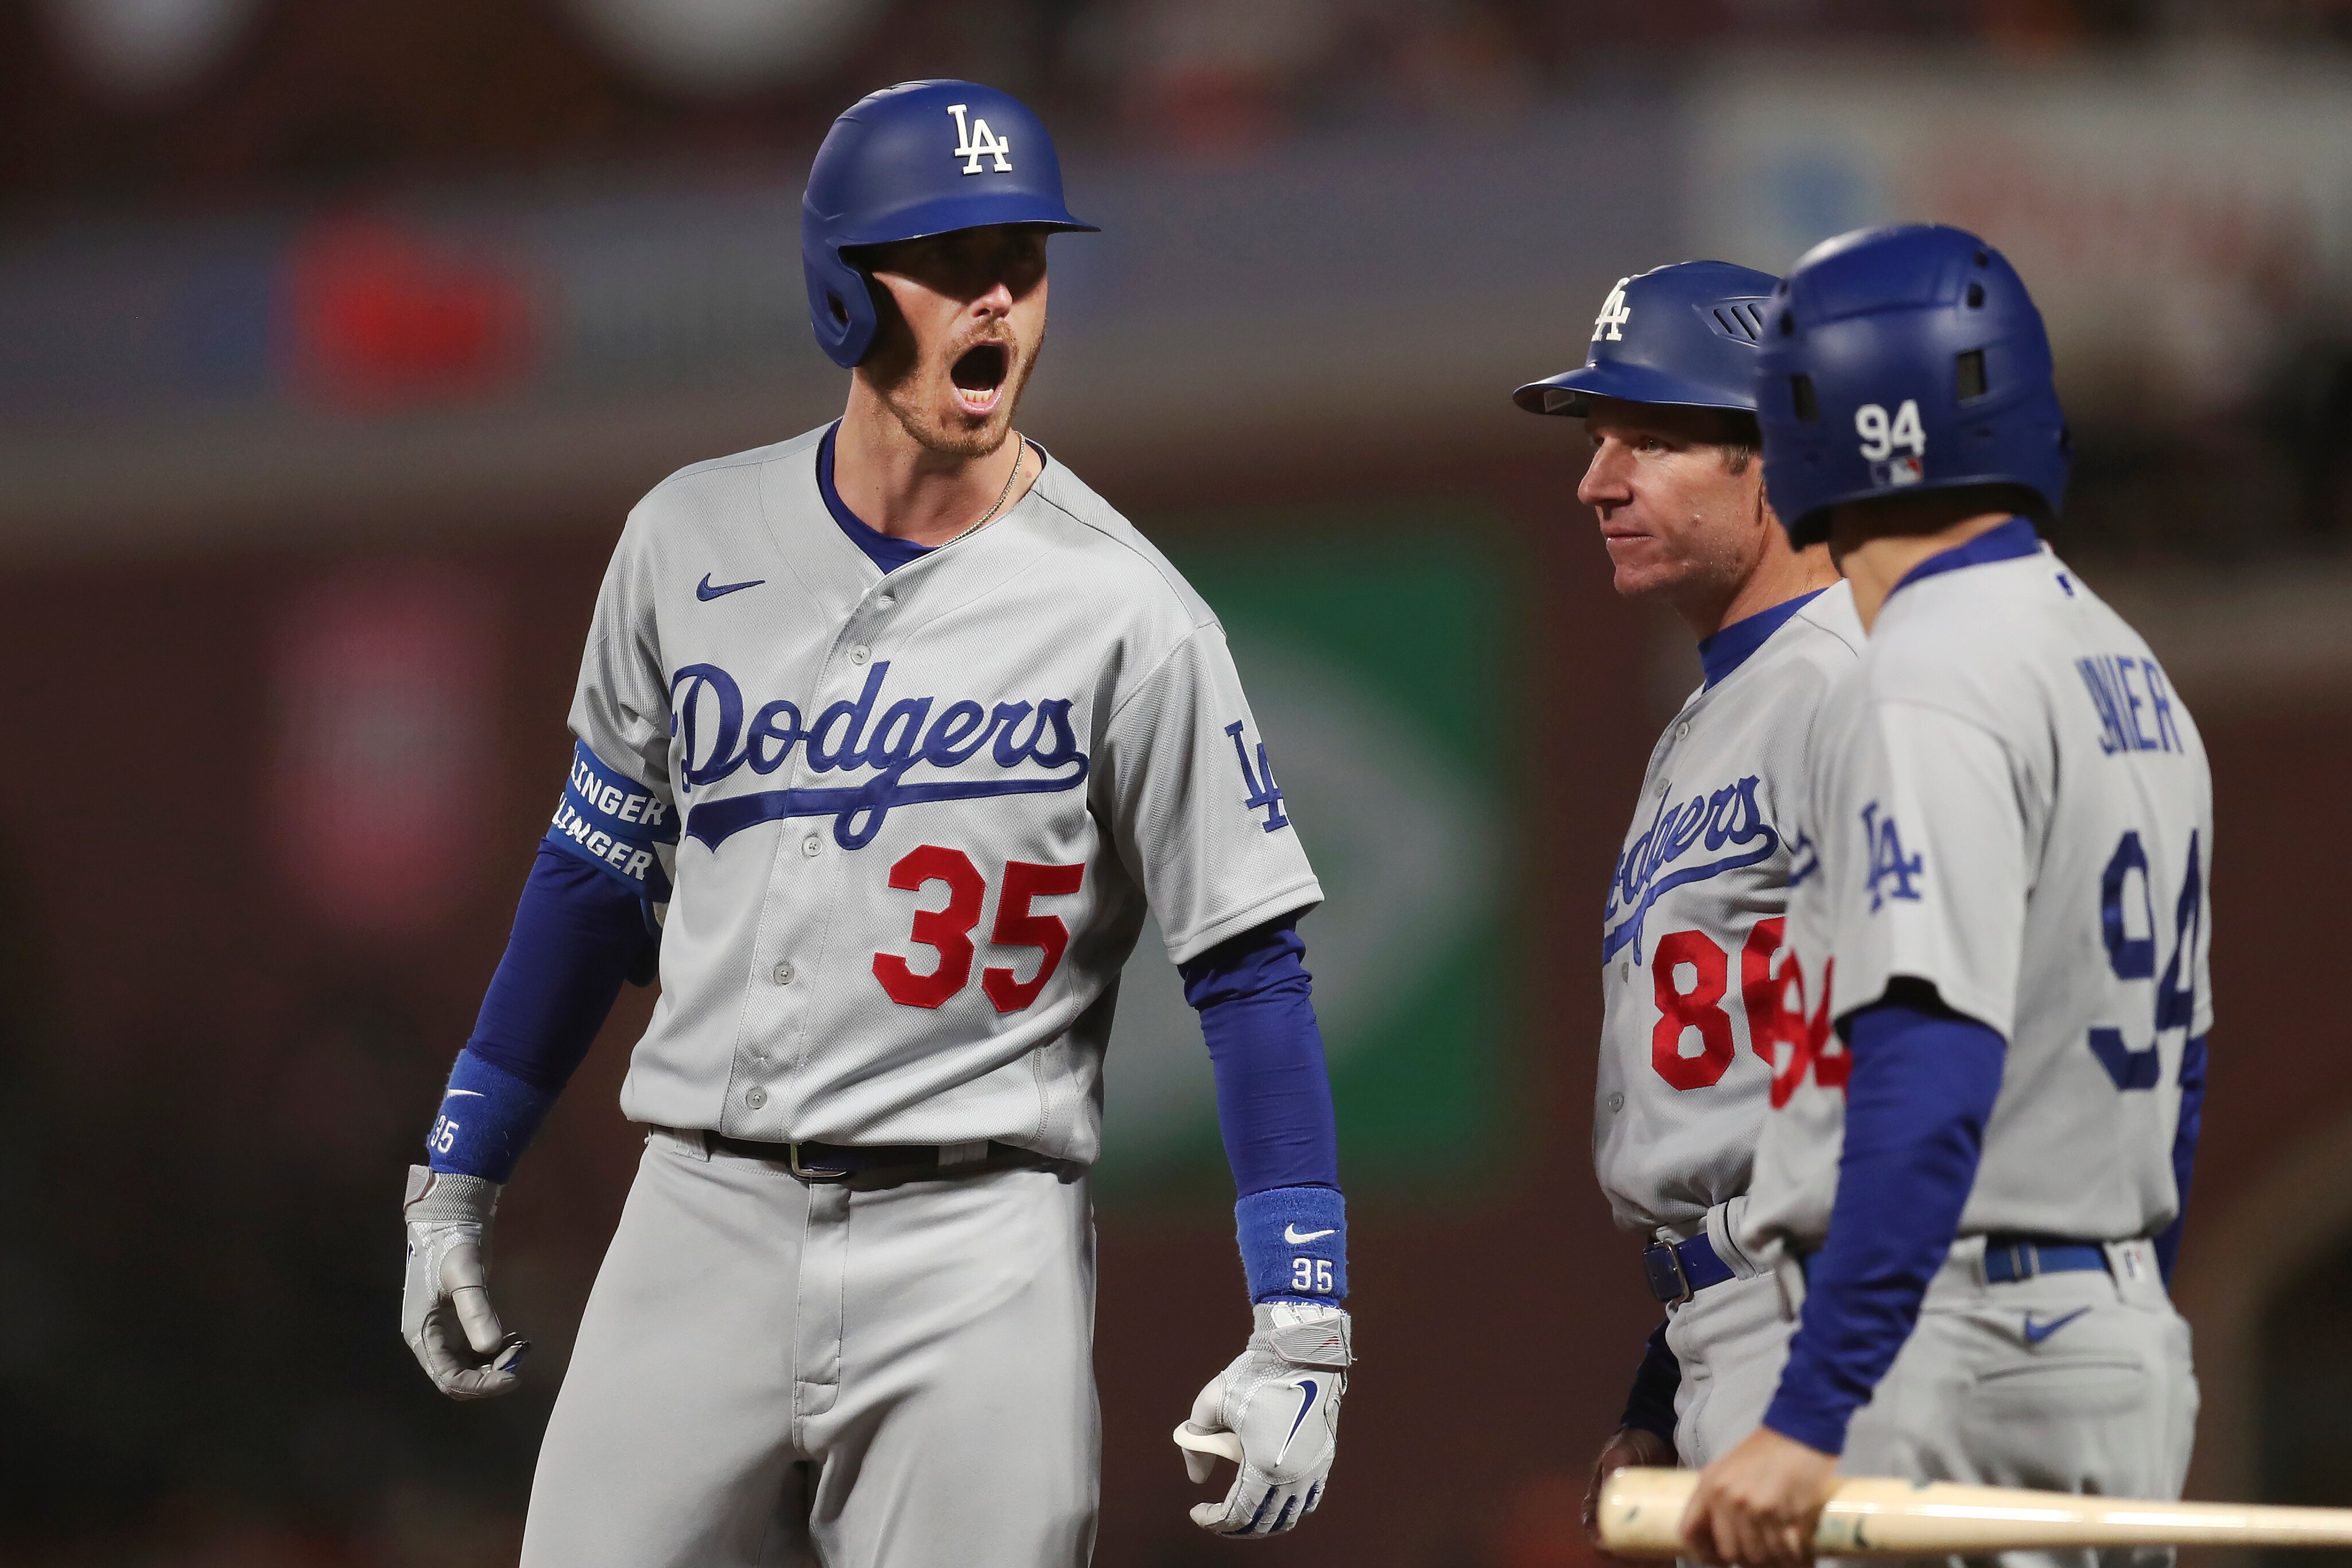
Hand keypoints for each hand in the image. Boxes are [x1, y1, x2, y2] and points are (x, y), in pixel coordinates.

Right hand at [401, 1166, 527, 1399]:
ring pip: (470, 1367)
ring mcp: (445, 1332)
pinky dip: (496, 1351)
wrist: (450, 1219)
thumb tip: (490, 1348)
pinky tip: (515, 1337)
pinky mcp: (459, 1322)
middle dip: (490, 1376)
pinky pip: (476, 1351)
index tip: (513, 1377)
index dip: (480, 1385)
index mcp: (423, 1334)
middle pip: (459, 1378)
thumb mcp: (465, 1276)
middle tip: (520, 1355)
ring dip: (496, 1364)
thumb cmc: (452, 1245)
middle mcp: (431, 1339)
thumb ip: (476, 1311)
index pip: (448, 1378)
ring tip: (521, 1343)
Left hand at [1178, 1302, 1351, 1537]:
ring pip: (1288, 1516)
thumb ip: (1196, 1442)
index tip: (1196, 1512)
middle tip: (1215, 1517)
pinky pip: (1308, 1499)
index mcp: (1264, 1466)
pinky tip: (1270, 1498)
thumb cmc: (1255, 1373)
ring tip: (1241, 1511)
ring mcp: (1313, 1469)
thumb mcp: (1211, 1403)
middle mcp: (1293, 1476)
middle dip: (1235, 1526)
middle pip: (1263, 1522)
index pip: (1236, 1515)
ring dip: (1262, 1521)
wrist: (1302, 1350)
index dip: (1212, 1521)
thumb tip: (1196, 1477)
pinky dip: (1288, 1508)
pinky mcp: (1325, 1458)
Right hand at [1583, 1426, 1676, 1558]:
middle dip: (1628, 1555)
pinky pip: (1657, 1537)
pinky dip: (1663, 1547)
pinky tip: (1676, 1550)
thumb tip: (1611, 1479)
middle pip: (1616, 1541)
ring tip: (1664, 1557)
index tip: (1608, 1548)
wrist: (1659, 1434)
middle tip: (1646, 1558)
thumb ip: (1615, 1461)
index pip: (1592, 1525)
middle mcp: (1617, 1511)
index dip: (1597, 1540)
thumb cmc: (1634, 1442)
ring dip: (1647, 1556)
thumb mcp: (1621, 1451)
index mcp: (1600, 1498)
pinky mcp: (1657, 1516)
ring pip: (1638, 1544)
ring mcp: (1638, 1515)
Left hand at [1681, 1426, 1838, 1567]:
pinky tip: (1798, 1553)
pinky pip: (1782, 1551)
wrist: (1801, 1431)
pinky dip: (1792, 1558)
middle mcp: (1724, 1497)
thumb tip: (1721, 1536)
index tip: (1720, 1560)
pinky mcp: (1777, 1512)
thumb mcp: (1730, 1469)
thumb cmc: (1768, 1451)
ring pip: (1757, 1556)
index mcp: (1707, 1485)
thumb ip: (1721, 1497)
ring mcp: (1750, 1506)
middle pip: (1728, 1551)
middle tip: (1763, 1553)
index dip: (1703, 1553)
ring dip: (1772, 1560)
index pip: (1688, 1531)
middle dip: (1747, 1558)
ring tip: (1783, 1552)